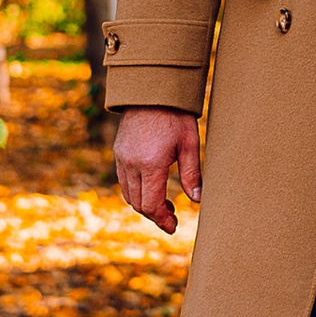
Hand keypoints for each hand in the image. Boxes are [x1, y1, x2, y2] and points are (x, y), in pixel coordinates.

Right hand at [113, 109, 199, 231]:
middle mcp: (131, 164)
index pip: (151, 204)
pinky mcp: (119, 152)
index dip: (162, 219)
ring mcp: (122, 158)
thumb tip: (197, 200)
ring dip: (144, 204)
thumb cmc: (176, 116)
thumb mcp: (190, 144)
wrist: (152, 90)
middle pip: (138, 203)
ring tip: (164, 204)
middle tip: (171, 218)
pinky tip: (151, 187)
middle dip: (155, 215)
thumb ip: (192, 174)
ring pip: (128, 194)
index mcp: (150, 164)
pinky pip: (124, 181)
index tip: (173, 226)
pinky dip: (136, 191)